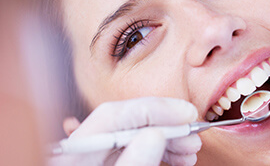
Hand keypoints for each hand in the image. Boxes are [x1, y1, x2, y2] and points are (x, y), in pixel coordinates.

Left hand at [48, 97, 201, 165]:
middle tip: (193, 136)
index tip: (186, 114)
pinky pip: (131, 149)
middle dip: (165, 125)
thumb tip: (156, 134)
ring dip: (165, 139)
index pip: (115, 114)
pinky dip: (156, 151)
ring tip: (190, 149)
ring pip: (132, 136)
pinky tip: (175, 156)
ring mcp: (91, 156)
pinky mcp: (103, 162)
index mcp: (76, 150)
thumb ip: (132, 162)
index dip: (155, 109)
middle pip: (126, 122)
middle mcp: (82, 148)